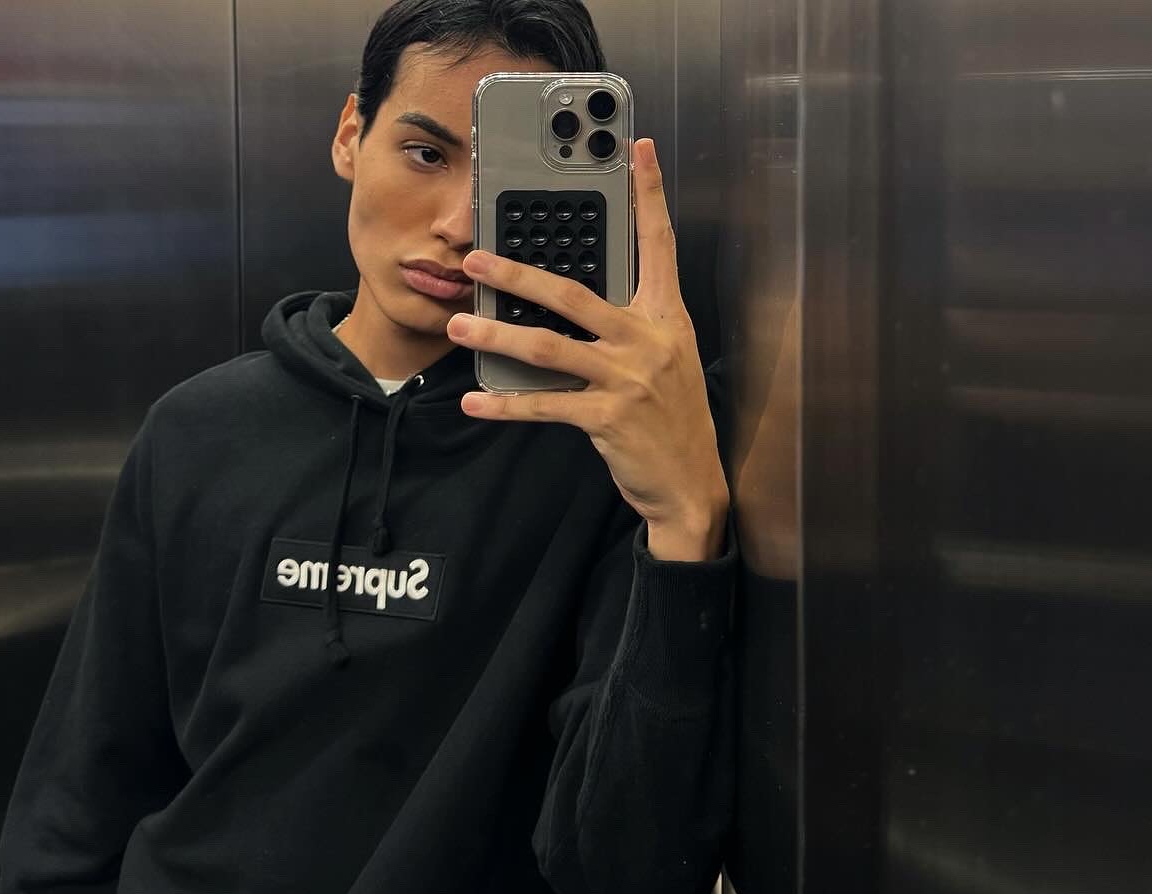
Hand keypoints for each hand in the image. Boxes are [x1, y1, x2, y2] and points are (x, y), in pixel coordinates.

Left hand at [448, 138, 729, 560]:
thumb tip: (569, 303)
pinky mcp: (608, 417)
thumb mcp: (667, 360)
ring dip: (497, 336)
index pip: (659, 244)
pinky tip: (475, 399)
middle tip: (476, 260)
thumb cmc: (673, 420)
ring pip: (548, 348)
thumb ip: (630, 326)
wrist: (692, 486)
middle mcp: (649, 340)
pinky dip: (505, 403)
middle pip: (573, 294)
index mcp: (667, 317)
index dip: (649, 194)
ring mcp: (628, 379)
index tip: (638, 148)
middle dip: (518, 274)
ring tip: (459, 326)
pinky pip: (544, 406)